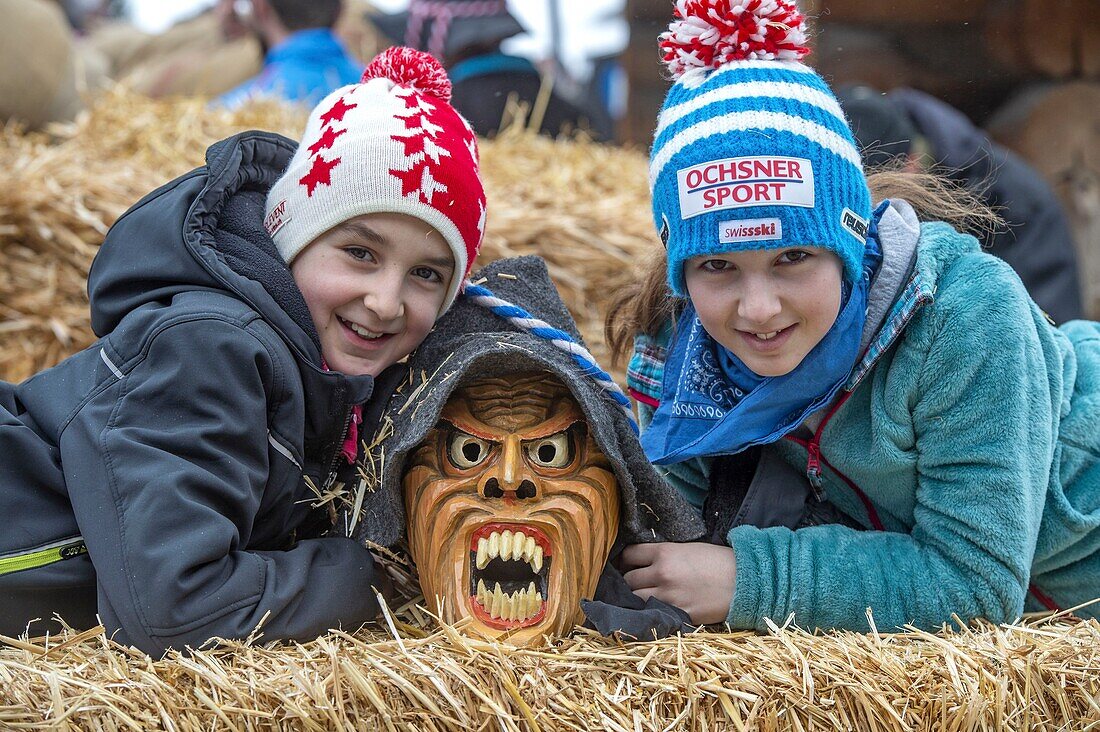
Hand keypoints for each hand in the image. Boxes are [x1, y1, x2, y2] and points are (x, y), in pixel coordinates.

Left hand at [619, 542, 736, 624]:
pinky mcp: (678, 614)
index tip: (629, 564)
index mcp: (664, 552)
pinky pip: (653, 614)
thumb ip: (664, 555)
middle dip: (630, 581)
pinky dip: (651, 612)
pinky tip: (654, 609)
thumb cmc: (718, 561)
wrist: (745, 581)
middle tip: (636, 583)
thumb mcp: (687, 548)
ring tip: (644, 597)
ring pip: (635, 599)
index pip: (629, 555)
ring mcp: (668, 596)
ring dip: (637, 598)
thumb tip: (644, 562)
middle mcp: (662, 573)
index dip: (626, 560)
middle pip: (628, 580)